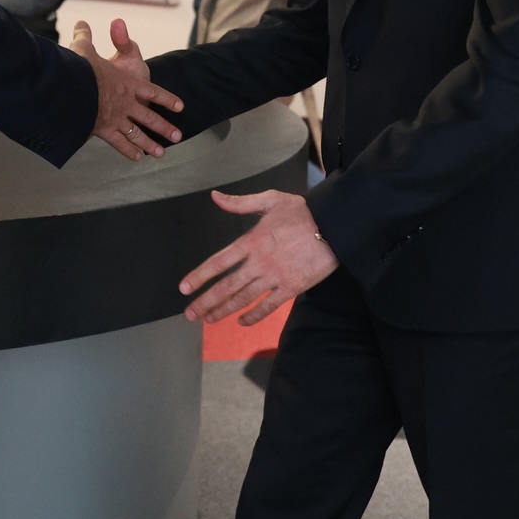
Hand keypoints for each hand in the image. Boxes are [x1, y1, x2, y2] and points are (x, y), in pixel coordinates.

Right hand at [69, 19, 182, 160]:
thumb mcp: (86, 49)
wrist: (72, 88)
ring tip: (161, 153)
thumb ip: (90, 37)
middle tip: (177, 136)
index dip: (167, 99)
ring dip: (150, 144)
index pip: (154, 92)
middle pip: (150, 118)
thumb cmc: (80, 68)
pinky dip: (128, 150)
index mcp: (128, 83)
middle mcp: (127, 103)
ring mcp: (117, 118)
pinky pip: (119, 143)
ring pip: (138, 134)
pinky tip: (136, 158)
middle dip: (164, 127)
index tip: (180, 107)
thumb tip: (94, 22)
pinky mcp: (104, 130)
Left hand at [180, 190, 337, 324]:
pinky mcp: (291, 288)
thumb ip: (240, 203)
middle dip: (206, 302)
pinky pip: (268, 306)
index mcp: (251, 241)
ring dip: (223, 311)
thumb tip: (215, 197)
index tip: (184, 288)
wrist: (334, 226)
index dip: (199, 276)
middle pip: (226, 286)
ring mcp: (275, 277)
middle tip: (190, 314)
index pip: (218, 262)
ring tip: (208, 319)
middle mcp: (259, 262)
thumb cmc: (302, 212)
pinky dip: (254, 316)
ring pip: (243, 299)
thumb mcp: (270, 200)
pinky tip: (241, 321)